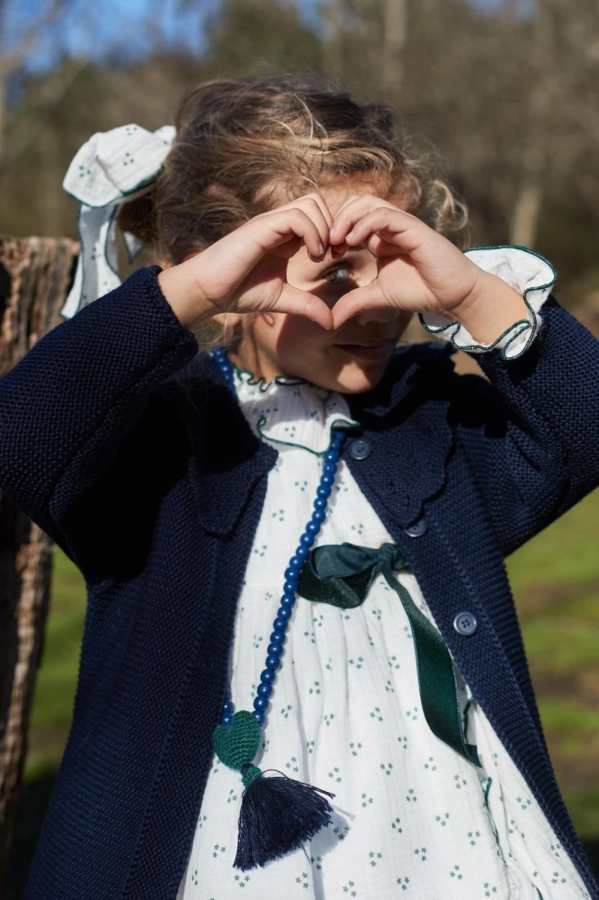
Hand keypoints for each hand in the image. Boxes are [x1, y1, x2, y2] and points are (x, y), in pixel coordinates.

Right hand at [160, 193, 334, 329]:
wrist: (210, 291)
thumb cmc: (240, 292)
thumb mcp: (283, 299)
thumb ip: (308, 306)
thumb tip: (332, 322)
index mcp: (286, 237)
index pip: (319, 215)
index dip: (335, 233)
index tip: (338, 258)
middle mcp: (279, 224)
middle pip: (318, 203)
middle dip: (334, 226)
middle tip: (334, 255)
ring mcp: (270, 223)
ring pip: (310, 204)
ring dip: (324, 228)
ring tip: (319, 256)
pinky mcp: (262, 227)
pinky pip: (296, 216)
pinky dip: (312, 232)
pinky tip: (311, 255)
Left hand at [328, 195, 526, 335]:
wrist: (452, 295)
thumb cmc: (420, 291)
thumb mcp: (378, 297)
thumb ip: (354, 303)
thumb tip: (330, 320)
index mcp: (380, 238)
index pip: (351, 219)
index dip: (333, 231)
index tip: (323, 252)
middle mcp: (390, 226)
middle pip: (356, 204)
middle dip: (336, 219)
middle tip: (325, 242)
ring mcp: (402, 224)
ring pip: (368, 203)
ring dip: (347, 217)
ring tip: (336, 239)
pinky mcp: (413, 228)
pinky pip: (384, 215)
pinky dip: (365, 224)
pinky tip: (352, 241)